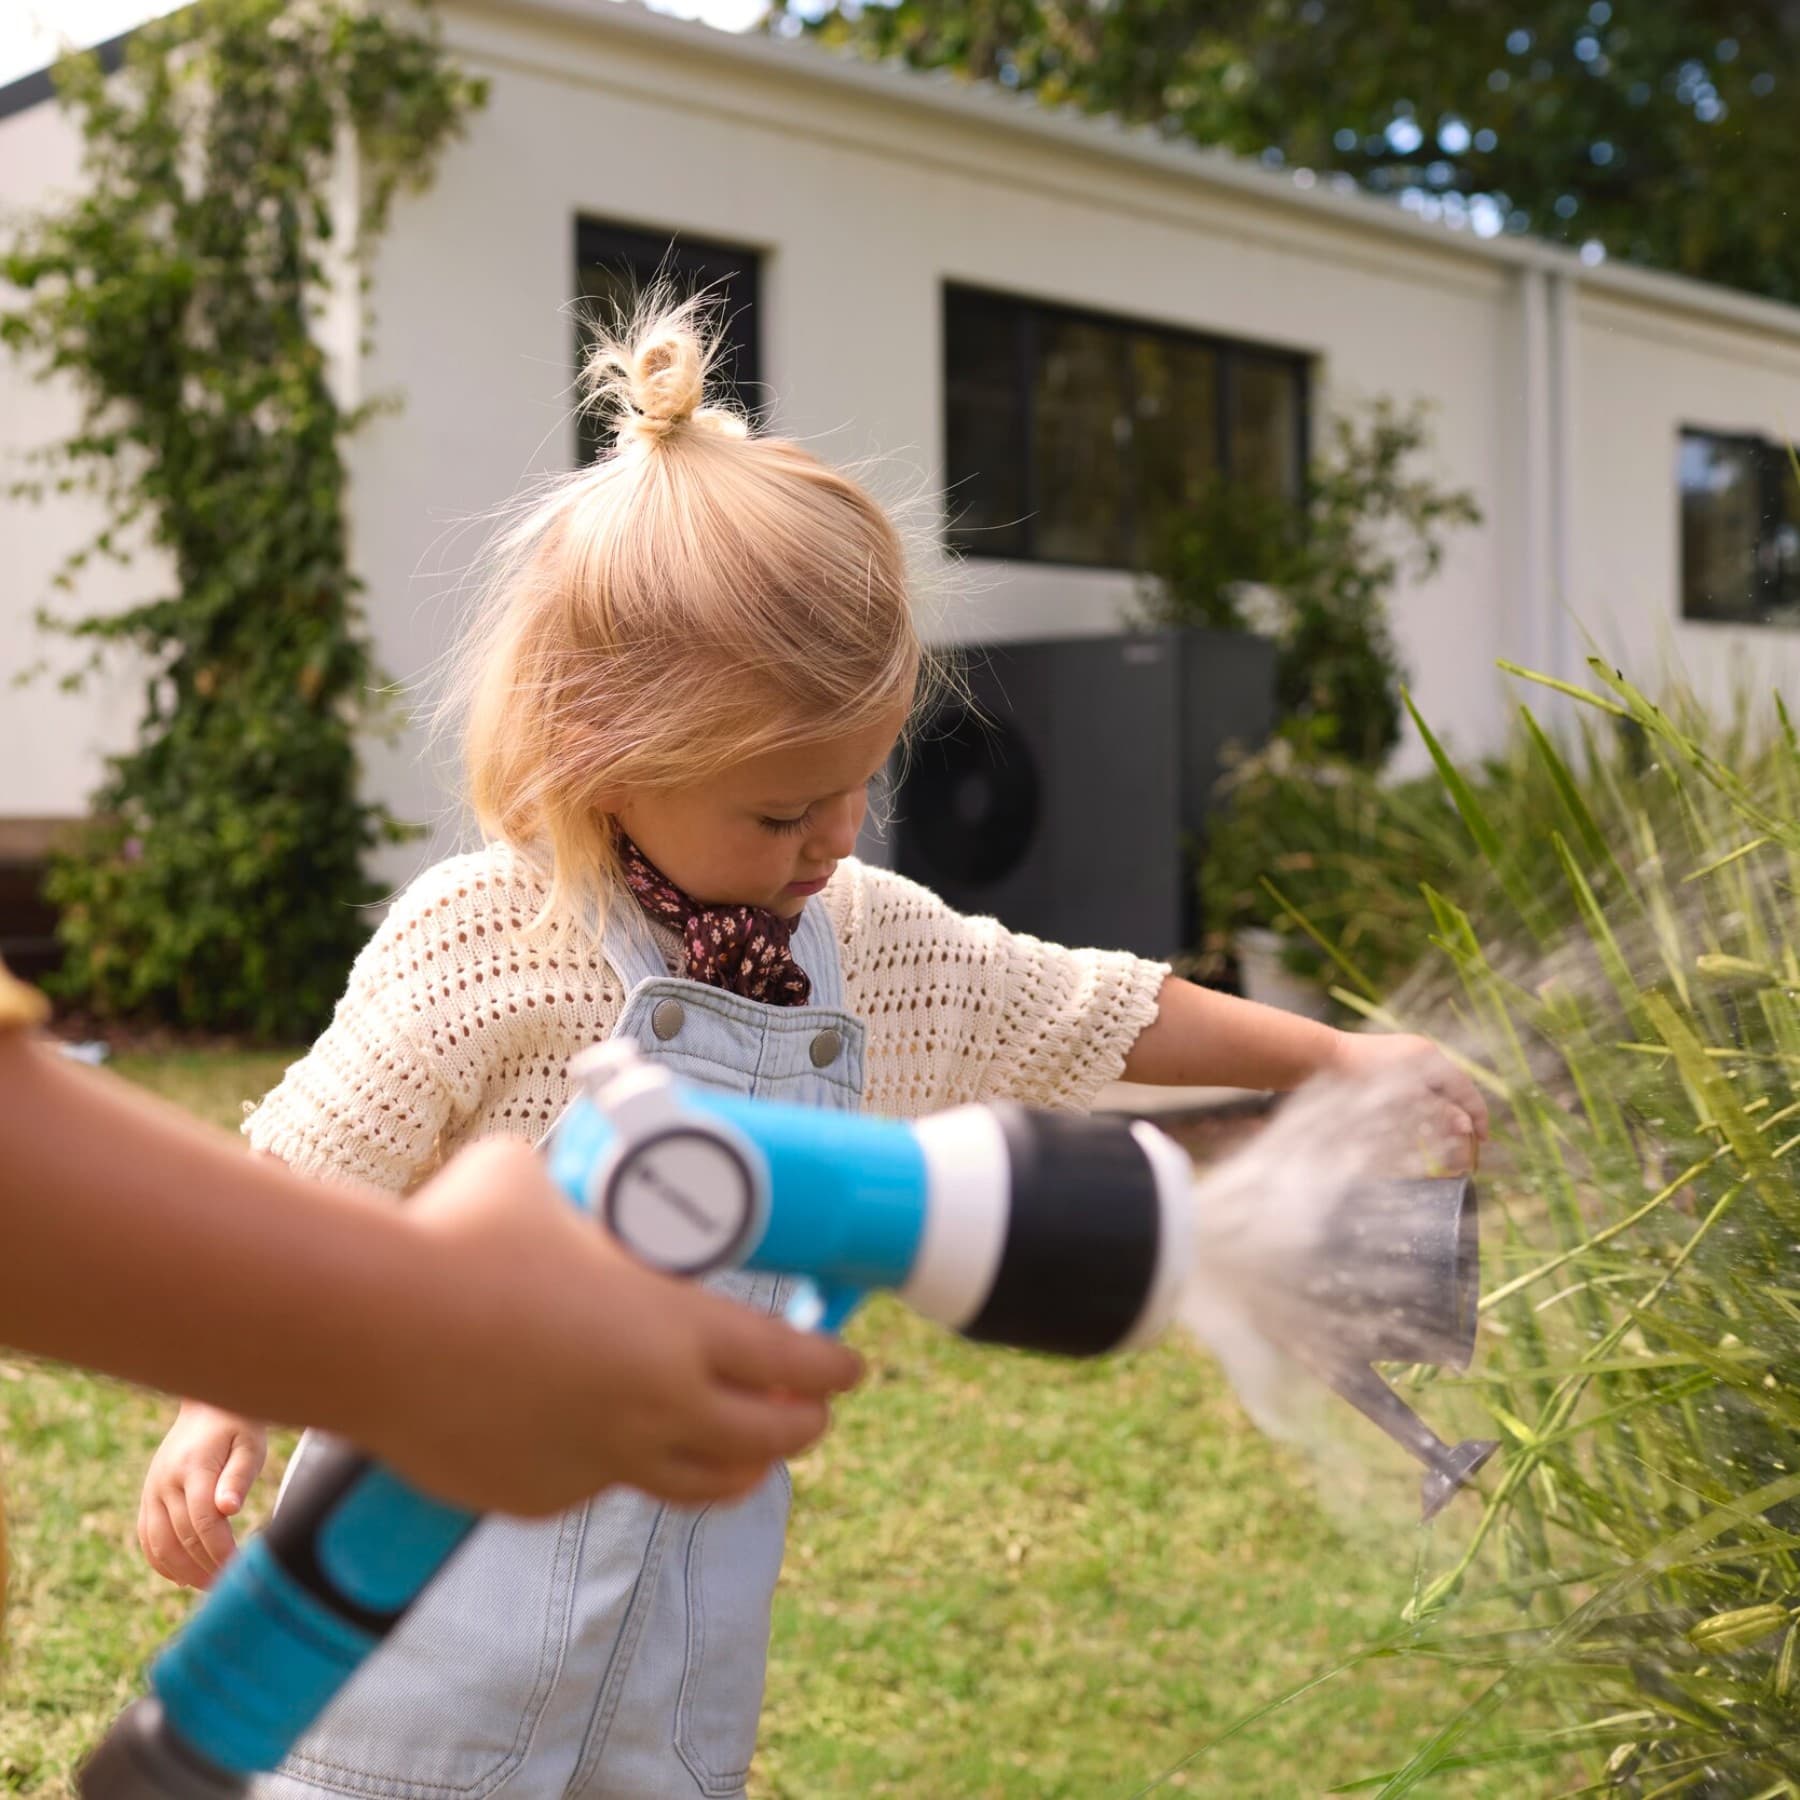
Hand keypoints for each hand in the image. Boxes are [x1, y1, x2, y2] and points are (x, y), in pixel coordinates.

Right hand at [138, 1402, 268, 1588]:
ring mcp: (152, 1490)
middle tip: (229, 1585)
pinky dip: (161, 1562)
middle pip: (182, 1537)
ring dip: (183, 1571)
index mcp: (193, 1468)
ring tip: (210, 1586)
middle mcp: (166, 1482)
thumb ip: (239, 1476)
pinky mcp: (148, 1497)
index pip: (203, 1521)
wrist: (207, 1405)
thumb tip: (228, 1509)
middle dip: (206, 1566)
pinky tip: (183, 1578)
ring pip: (159, 1543)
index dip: (220, 1550)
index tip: (238, 1568)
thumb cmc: (238, 1425)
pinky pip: (146, 1537)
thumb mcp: (250, 1443)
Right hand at [352, 1139, 864, 1515]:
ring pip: (699, 1485)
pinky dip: (624, 1465)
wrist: (373, 1324)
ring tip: (751, 1455)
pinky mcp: (540, 1496)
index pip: (789, 1362)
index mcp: (678, 1328)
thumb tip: (564, 1172)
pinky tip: (612, 1442)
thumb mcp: (540, 1182)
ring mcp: (599, 1460)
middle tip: (813, 1412)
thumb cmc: (462, 1235)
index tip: (851, 1366)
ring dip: (738, 1468)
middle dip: (801, 1425)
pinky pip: (602, 1484)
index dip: (831, 1368)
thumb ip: (578, 1193)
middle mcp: (655, 1406)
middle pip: (765, 1438)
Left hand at [1327, 1032, 1489, 1173]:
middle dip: (1458, 1117)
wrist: (1318, 1060)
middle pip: (1450, 1088)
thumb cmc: (1359, 1080)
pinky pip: (1413, 1086)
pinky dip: (1419, 1106)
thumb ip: (1435, 1113)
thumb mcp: (1403, 1101)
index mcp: (1429, 1057)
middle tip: (1463, 1144)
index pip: (1465, 1088)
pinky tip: (1416, 1124)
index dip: (1477, 1115)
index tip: (1483, 1140)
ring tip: (1442, 1139)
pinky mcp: (1384, 1063)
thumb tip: (1465, 1127)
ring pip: (1431, 1089)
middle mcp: (1419, 1053)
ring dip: (1439, 1114)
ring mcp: (1401, 1055)